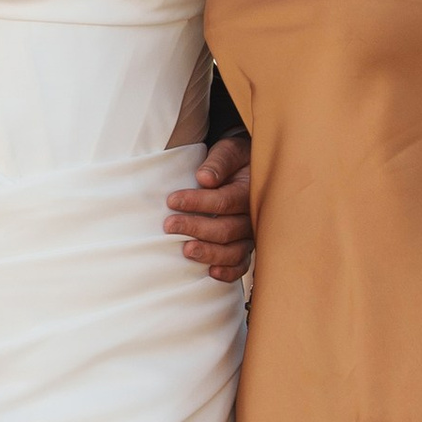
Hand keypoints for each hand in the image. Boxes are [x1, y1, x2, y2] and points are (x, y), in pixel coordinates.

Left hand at [165, 130, 252, 281]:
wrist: (248, 168)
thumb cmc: (234, 159)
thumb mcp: (228, 150)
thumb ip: (219, 162)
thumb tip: (204, 178)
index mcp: (250, 191)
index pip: (224, 201)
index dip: (197, 203)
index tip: (172, 200)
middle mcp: (253, 216)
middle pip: (226, 229)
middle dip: (196, 228)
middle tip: (169, 225)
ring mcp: (250, 234)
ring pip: (234, 251)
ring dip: (210, 253)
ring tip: (186, 251)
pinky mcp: (245, 246)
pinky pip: (241, 264)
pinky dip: (229, 272)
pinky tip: (211, 272)